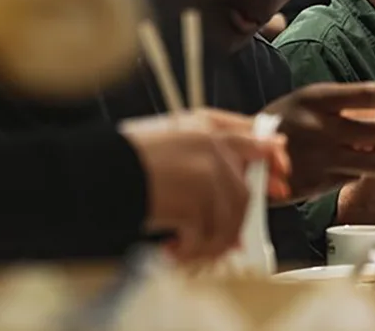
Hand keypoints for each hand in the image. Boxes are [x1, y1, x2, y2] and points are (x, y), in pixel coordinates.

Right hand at [121, 110, 288, 262]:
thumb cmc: (124, 157)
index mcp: (205, 125)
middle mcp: (212, 145)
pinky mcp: (196, 201)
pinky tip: (174, 250)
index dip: (271, 157)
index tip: (281, 175)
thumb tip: (256, 158)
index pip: (254, 136)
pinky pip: (209, 235)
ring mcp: (207, 173)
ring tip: (190, 248)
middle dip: (240, 218)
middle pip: (244, 188)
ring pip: (231, 216)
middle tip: (233, 240)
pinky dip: (193, 250)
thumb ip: (211, 144)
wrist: (94, 172)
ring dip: (214, 240)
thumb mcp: (171, 135)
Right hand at [265, 82, 374, 199]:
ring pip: (374, 161)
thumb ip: (345, 102)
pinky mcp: (316, 184)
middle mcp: (318, 128)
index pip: (367, 95)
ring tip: (364, 150)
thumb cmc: (285, 122)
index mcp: (316, 99)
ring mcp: (318, 158)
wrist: (244, 155)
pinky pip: (354, 178)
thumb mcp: (309, 100)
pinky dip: (355, 171)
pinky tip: (340, 163)